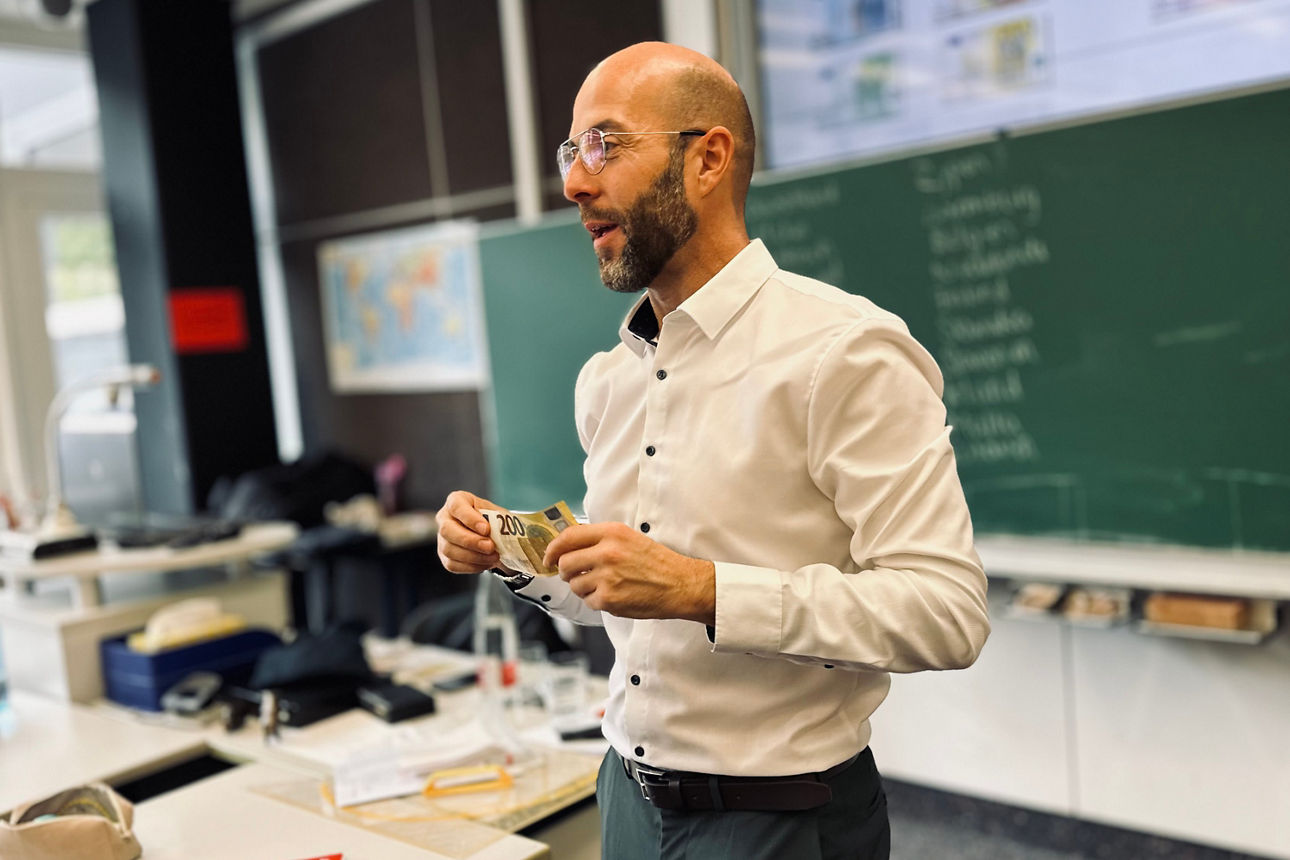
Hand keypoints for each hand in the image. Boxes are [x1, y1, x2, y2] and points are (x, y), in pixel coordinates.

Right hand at [435, 490, 503, 573]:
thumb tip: (496, 533)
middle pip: (447, 530)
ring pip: (449, 550)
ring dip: (474, 556)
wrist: (495, 535)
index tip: (486, 529)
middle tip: (490, 547)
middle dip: (470, 541)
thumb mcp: (497, 514)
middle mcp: (444, 518)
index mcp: (456, 501)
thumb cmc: (494, 520)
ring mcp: (442, 538)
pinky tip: (486, 563)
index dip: (470, 518)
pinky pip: (453, 564)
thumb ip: (495, 521)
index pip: (456, 506)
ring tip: (494, 557)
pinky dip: (472, 566)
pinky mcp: (444, 556)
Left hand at [543, 522, 714, 623]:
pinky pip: (588, 601)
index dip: (553, 548)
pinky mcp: (609, 599)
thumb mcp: (629, 538)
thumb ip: (600, 539)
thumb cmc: (657, 562)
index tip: (549, 557)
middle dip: (566, 572)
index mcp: (611, 533)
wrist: (680, 584)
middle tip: (575, 575)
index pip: (568, 537)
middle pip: (565, 563)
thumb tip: (568, 546)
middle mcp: (607, 552)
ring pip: (574, 585)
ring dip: (583, 588)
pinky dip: (597, 601)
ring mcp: (607, 576)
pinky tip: (613, 595)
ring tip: (604, 585)